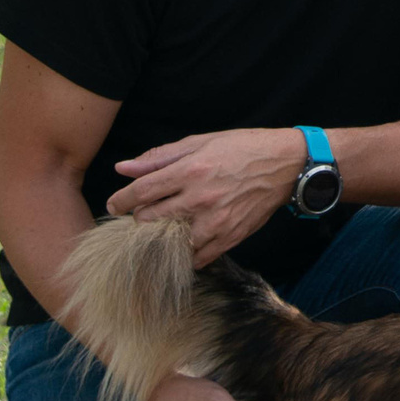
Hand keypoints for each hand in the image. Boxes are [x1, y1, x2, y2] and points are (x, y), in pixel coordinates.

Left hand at [107, 128, 307, 264]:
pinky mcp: (230, 237)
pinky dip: (186, 254)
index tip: (114, 205)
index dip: (121, 201)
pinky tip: (183, 243)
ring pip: (171, 243)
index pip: (142, 192)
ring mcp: (216, 222)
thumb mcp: (200, 142)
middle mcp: (201, 198)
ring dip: (161, 238)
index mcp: (190, 170)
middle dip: (138, 219)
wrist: (286, 165)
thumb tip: (123, 168)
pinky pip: (198, 257)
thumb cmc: (242, 148)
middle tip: (140, 215)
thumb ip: (160, 157)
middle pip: (151, 220)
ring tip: (162, 230)